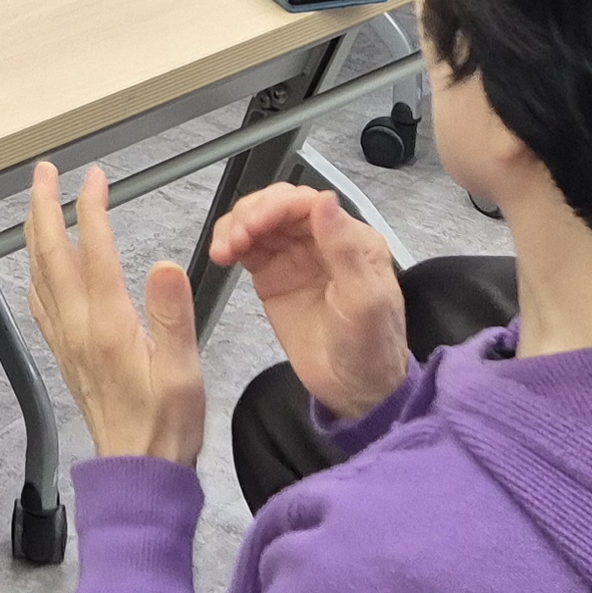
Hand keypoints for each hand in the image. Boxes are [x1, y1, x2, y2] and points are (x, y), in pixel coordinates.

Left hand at [20, 162, 207, 464]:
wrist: (139, 469)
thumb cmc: (167, 423)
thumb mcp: (183, 370)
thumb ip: (173, 315)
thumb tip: (165, 264)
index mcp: (108, 324)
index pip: (93, 251)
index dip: (90, 208)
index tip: (95, 178)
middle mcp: (78, 327)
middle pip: (50, 255)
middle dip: (43, 207)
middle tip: (44, 172)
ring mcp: (66, 340)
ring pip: (38, 275)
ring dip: (34, 233)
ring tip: (36, 203)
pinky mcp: (65, 354)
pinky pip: (40, 302)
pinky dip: (35, 271)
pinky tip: (38, 267)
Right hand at [209, 186, 411, 422]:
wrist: (353, 392)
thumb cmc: (369, 350)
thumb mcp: (365, 302)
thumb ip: (346, 250)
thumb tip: (326, 201)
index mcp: (352, 239)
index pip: (307, 203)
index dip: (276, 206)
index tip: (254, 224)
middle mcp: (322, 239)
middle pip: (278, 205)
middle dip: (251, 214)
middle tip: (236, 239)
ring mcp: (295, 255)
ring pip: (258, 220)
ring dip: (235, 226)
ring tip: (224, 250)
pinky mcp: (273, 274)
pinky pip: (247, 245)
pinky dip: (229, 242)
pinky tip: (222, 254)